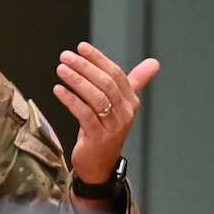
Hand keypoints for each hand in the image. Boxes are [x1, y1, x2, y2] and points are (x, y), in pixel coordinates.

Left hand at [54, 43, 159, 186]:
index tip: (81, 47)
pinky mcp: (98, 137)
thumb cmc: (106, 131)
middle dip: (85, 67)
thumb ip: (135, 82)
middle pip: (106, 84)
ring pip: (96, 98)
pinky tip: (59, 90)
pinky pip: (84, 114)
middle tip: (66, 57)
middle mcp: (125, 113)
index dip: (98, 59)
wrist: (100, 165)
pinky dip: (71, 100)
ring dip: (77, 81)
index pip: (116, 74)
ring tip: (61, 70)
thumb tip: (154, 63)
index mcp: (131, 102)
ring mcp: (113, 126)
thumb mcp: (120, 105)